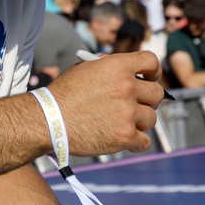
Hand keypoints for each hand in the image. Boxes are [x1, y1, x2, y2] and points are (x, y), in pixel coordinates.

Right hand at [48, 51, 162, 155]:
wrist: (46, 120)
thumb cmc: (63, 94)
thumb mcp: (84, 69)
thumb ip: (109, 67)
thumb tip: (131, 72)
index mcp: (116, 66)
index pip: (151, 61)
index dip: (153, 71)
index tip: (149, 79)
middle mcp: (126, 87)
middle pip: (157, 93)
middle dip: (148, 100)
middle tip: (137, 105)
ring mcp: (127, 112)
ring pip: (151, 118)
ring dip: (139, 122)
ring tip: (121, 123)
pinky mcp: (125, 136)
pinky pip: (145, 141)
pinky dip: (136, 142)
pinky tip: (124, 139)